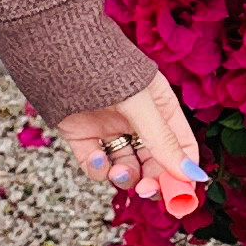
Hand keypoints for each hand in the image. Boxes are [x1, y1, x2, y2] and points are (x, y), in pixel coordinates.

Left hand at [55, 78, 204, 216]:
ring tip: (117, 171)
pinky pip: (95, 164)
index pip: (181, 147)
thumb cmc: (104, 67)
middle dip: (152, 180)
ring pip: (125, 167)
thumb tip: (189, 174)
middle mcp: (137, 121)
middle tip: (145, 190)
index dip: (182, 172)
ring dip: (124, 176)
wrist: (56, 50)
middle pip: (154, 163)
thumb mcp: (140, 103)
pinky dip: (97, 169)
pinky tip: (97, 159)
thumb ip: (162, 139)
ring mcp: (110, 130)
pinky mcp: (82, 137)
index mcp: (160, 108)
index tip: (179, 195)